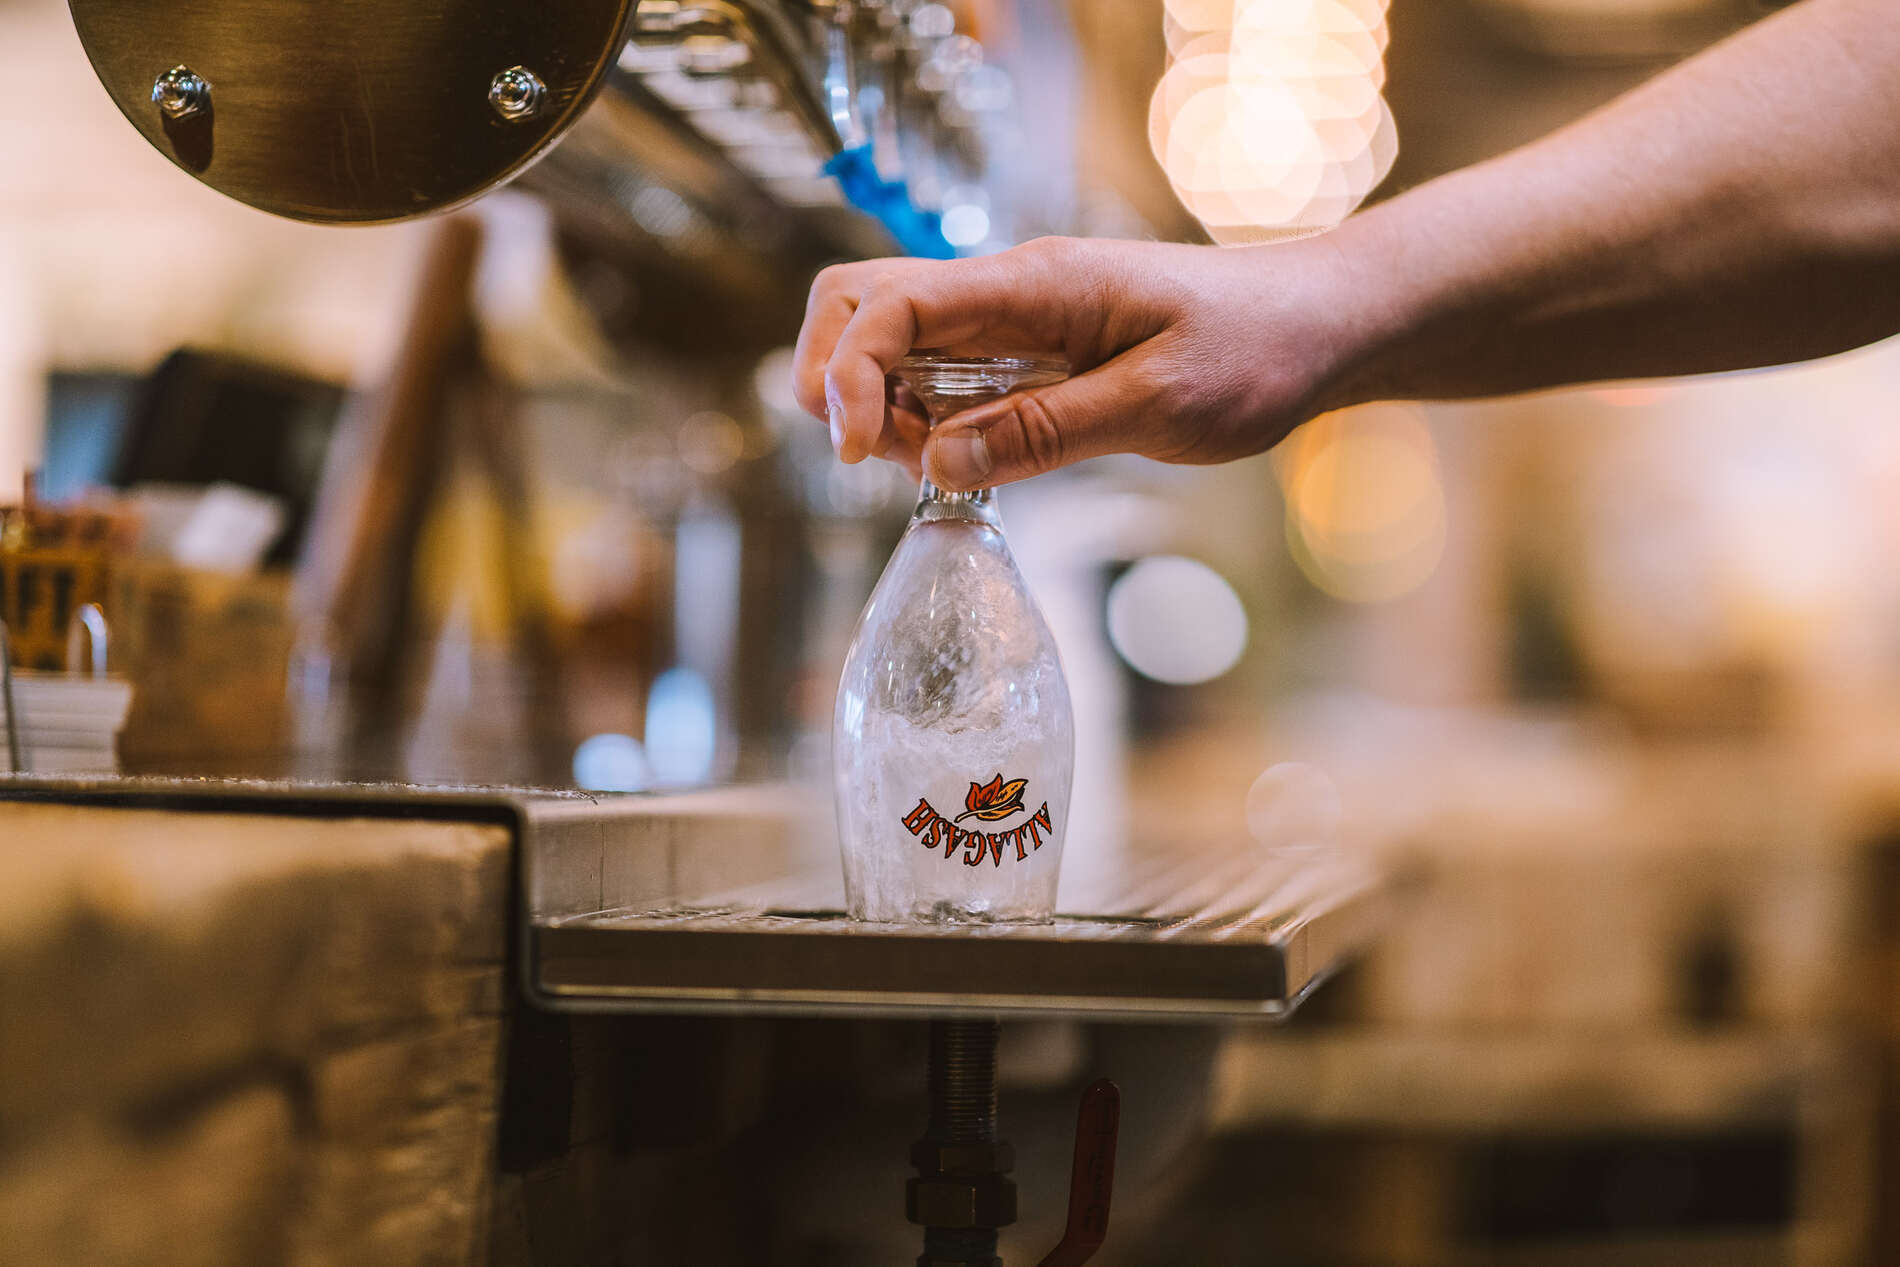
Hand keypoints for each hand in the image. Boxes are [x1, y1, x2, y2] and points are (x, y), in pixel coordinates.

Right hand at [791, 235, 1357, 489]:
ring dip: (881, 404)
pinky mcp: (1027, 348)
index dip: (851, 373)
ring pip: (891, 337)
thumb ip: (1044, 433)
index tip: (859, 451)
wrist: (1315, 327)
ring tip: (933, 464)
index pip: (893, 301)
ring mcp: (1012, 315)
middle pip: (861, 299)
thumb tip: (939, 461)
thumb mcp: (1157, 406)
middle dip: (839, 377)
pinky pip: (941, 369)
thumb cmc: (1254, 352)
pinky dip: (922, 413)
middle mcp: (1008, 288)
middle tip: (879, 456)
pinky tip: (962, 455)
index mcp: (1034, 284)